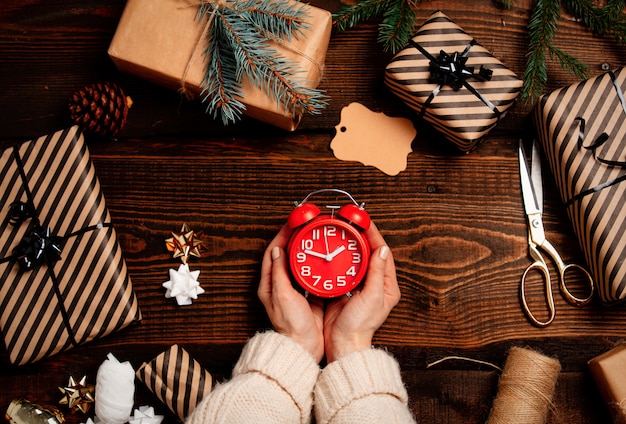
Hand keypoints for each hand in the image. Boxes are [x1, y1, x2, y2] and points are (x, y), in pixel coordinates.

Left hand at [258, 224, 324, 362]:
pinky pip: (311, 275)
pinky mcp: (308, 296)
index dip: (281, 236)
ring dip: (306, 251)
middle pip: (285, 255)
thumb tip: (278, 250)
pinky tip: (325, 259)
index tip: (292, 224)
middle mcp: (280, 286)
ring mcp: (294, 291)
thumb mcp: (282, 295)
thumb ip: (279, 273)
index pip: (273, 253)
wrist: (303, 348)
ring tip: (315, 239)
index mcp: (269, 285)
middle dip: (294, 240)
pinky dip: (316, 265)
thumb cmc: (290, 326)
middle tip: (305, 227)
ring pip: (299, 264)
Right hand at [323, 222, 399, 361]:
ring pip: (357, 259)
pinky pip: (343, 268)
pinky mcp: (345, 289)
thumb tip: (382, 250)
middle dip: (363, 237)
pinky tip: (333, 252)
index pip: (383, 253)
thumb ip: (377, 273)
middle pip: (370, 254)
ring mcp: (359, 287)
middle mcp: (375, 285)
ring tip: (344, 233)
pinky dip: (339, 258)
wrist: (342, 343)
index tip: (365, 222)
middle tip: (353, 224)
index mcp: (388, 286)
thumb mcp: (372, 297)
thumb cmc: (359, 326)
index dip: (375, 236)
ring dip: (351, 246)